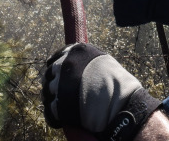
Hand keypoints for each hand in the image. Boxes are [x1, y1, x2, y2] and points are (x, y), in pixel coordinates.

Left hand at [43, 43, 161, 140]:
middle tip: (63, 92)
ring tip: (65, 105)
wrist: (121, 102)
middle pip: (49, 75)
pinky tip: (63, 117)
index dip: (57, 69)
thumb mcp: (102, 61)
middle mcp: (64, 65)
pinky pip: (50, 110)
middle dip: (54, 83)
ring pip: (48, 92)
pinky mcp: (58, 105)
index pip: (55, 59)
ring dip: (54, 98)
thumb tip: (75, 64)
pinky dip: (54, 115)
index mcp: (75, 52)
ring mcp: (59, 84)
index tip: (59, 76)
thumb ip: (85, 60)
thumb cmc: (117, 82)